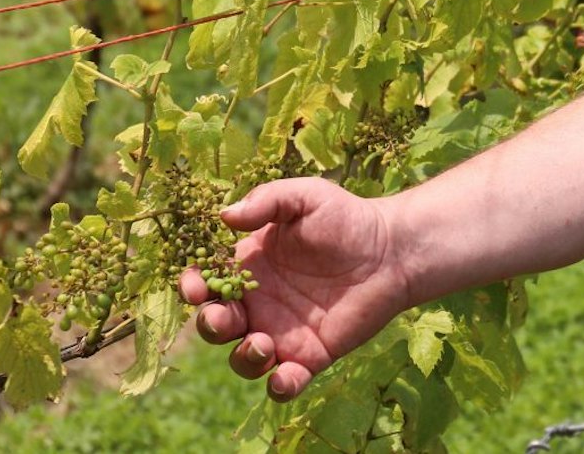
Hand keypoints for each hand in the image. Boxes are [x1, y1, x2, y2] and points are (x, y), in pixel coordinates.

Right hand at [178, 176, 411, 400]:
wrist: (392, 250)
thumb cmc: (345, 218)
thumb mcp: (305, 197)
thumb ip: (267, 201)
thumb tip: (225, 215)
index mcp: (248, 267)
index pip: (205, 282)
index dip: (191, 287)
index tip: (193, 287)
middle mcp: (258, 303)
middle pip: (216, 324)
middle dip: (210, 324)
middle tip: (224, 317)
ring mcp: (282, 332)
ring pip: (244, 359)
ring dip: (243, 358)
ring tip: (262, 344)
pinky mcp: (310, 355)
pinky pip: (284, 382)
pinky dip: (279, 386)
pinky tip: (285, 376)